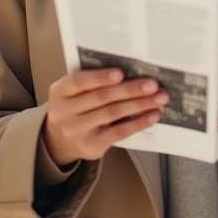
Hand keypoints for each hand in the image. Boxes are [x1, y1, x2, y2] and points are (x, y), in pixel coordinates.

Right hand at [42, 69, 168, 166]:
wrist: (59, 141)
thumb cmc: (73, 108)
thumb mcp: (72, 93)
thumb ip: (91, 82)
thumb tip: (131, 71)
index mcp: (59, 91)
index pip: (79, 81)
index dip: (100, 77)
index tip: (121, 73)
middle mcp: (63, 112)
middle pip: (101, 98)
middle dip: (130, 90)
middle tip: (152, 84)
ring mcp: (76, 131)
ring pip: (113, 114)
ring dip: (139, 105)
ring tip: (159, 98)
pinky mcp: (91, 146)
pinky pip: (118, 133)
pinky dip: (138, 123)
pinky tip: (152, 116)